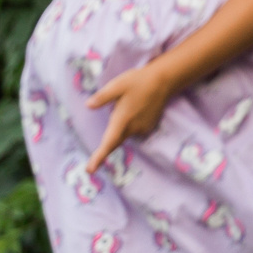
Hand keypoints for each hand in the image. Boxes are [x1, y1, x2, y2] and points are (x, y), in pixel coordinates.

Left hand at [85, 61, 173, 177]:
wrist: (163, 81)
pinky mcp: (149, 126)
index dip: (99, 157)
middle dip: (104, 150)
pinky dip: (129, 124)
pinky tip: (133, 108)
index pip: (109, 142)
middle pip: (115, 142)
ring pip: (124, 133)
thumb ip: (103, 97)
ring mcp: (142, 128)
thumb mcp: (117, 85)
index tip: (89, 170)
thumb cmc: (137, 82)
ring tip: (126, 105)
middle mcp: (133, 128)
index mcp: (122, 120)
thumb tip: (88, 105)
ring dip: (119, 127)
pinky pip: (134, 129)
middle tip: (92, 162)